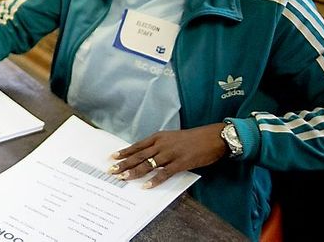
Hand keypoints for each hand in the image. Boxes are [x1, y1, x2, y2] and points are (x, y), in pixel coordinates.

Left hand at [108, 123, 227, 187]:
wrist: (211, 138)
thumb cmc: (192, 139)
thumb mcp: (171, 138)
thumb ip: (159, 145)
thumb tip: (146, 155)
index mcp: (158, 137)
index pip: (137, 146)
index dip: (124, 152)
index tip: (112, 158)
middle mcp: (161, 145)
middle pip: (139, 156)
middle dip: (124, 163)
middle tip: (112, 170)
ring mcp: (170, 154)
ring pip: (148, 164)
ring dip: (135, 172)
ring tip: (124, 178)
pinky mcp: (180, 163)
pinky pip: (165, 173)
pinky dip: (155, 180)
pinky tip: (146, 186)